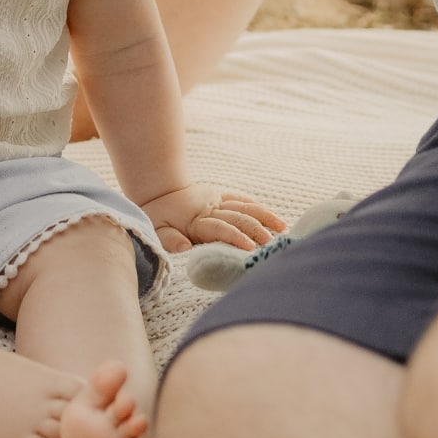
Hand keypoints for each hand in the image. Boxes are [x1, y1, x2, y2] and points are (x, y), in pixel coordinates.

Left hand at [141, 183, 286, 253]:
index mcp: (196, 219)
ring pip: (245, 206)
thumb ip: (169, 239)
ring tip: (283, 229)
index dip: (235, 237)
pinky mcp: (220, 195)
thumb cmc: (156, 215)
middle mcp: (210, 207)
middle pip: (238, 217)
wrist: (158, 189)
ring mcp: (216, 199)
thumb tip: (185, 246)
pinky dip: (256, 206)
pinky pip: (241, 199)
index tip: (250, 248)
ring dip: (264, 217)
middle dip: (256, 230)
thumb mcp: (155, 228)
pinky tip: (271, 216)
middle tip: (272, 244)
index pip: (220, 228)